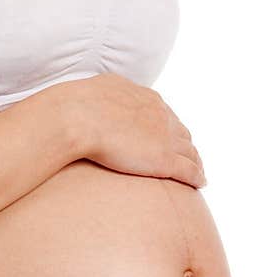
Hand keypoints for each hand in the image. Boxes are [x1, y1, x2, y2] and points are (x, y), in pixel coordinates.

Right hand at [52, 73, 205, 187]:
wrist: (77, 117)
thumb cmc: (75, 108)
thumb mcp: (93, 92)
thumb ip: (102, 97)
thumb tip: (93, 101)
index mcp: (144, 98)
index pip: (163, 114)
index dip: (168, 128)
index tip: (168, 138)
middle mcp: (159, 114)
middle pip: (181, 132)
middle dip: (185, 144)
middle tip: (188, 157)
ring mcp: (164, 137)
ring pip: (189, 151)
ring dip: (195, 161)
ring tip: (197, 171)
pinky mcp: (164, 159)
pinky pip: (189, 169)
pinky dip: (197, 176)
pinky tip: (200, 183)